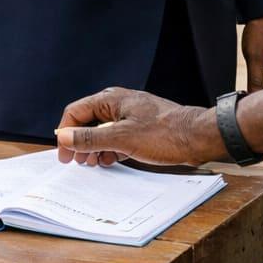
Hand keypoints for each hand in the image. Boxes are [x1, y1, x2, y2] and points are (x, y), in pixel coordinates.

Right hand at [54, 88, 219, 166]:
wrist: (197, 138)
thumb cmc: (164, 134)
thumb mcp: (122, 138)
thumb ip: (90, 138)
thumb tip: (64, 136)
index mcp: (110, 99)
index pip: (75, 112)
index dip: (66, 133)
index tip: (64, 154)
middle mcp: (118, 104)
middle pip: (88, 121)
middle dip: (80, 142)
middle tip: (76, 162)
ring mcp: (130, 115)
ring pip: (102, 131)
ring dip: (94, 147)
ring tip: (93, 163)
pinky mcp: (141, 128)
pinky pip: (117, 137)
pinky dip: (110, 149)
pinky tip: (111, 161)